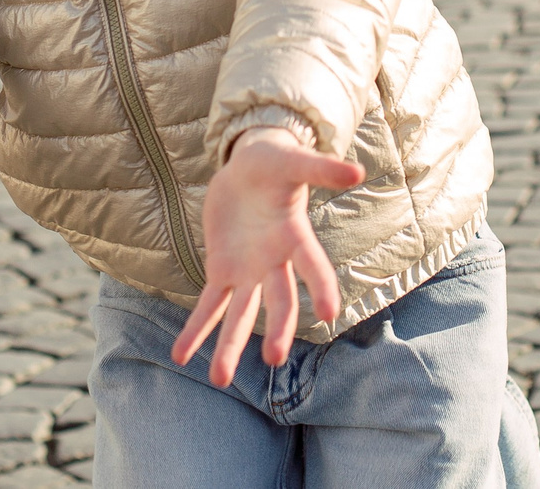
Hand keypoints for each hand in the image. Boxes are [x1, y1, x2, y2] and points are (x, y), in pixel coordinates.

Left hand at [171, 128, 364, 388]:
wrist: (247, 168)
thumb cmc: (275, 163)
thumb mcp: (292, 159)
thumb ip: (320, 168)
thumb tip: (358, 171)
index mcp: (295, 236)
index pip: (312, 265)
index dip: (321, 286)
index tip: (330, 313)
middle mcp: (274, 262)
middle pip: (279, 300)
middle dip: (278, 328)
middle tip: (275, 358)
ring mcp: (247, 271)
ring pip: (241, 314)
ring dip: (230, 346)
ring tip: (219, 380)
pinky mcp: (221, 270)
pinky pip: (208, 306)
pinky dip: (196, 329)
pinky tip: (180, 355)